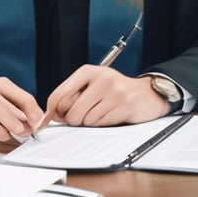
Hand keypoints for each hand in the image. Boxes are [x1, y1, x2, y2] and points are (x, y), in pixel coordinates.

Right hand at [0, 74, 43, 141]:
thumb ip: (13, 111)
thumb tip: (32, 126)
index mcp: (2, 85)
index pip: (25, 98)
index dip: (36, 113)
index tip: (42, 125)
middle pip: (14, 105)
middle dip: (26, 121)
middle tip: (34, 132)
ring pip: (0, 110)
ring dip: (13, 123)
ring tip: (22, 132)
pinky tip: (3, 136)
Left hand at [42, 65, 169, 126]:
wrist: (148, 93)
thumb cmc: (115, 90)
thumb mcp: (92, 85)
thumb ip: (72, 96)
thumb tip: (52, 114)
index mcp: (87, 71)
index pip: (59, 94)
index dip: (52, 111)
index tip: (49, 119)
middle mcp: (100, 79)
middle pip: (71, 112)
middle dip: (73, 120)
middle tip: (82, 117)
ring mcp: (114, 92)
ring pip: (85, 120)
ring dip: (89, 123)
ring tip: (100, 113)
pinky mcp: (124, 106)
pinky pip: (101, 124)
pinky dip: (102, 124)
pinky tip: (110, 115)